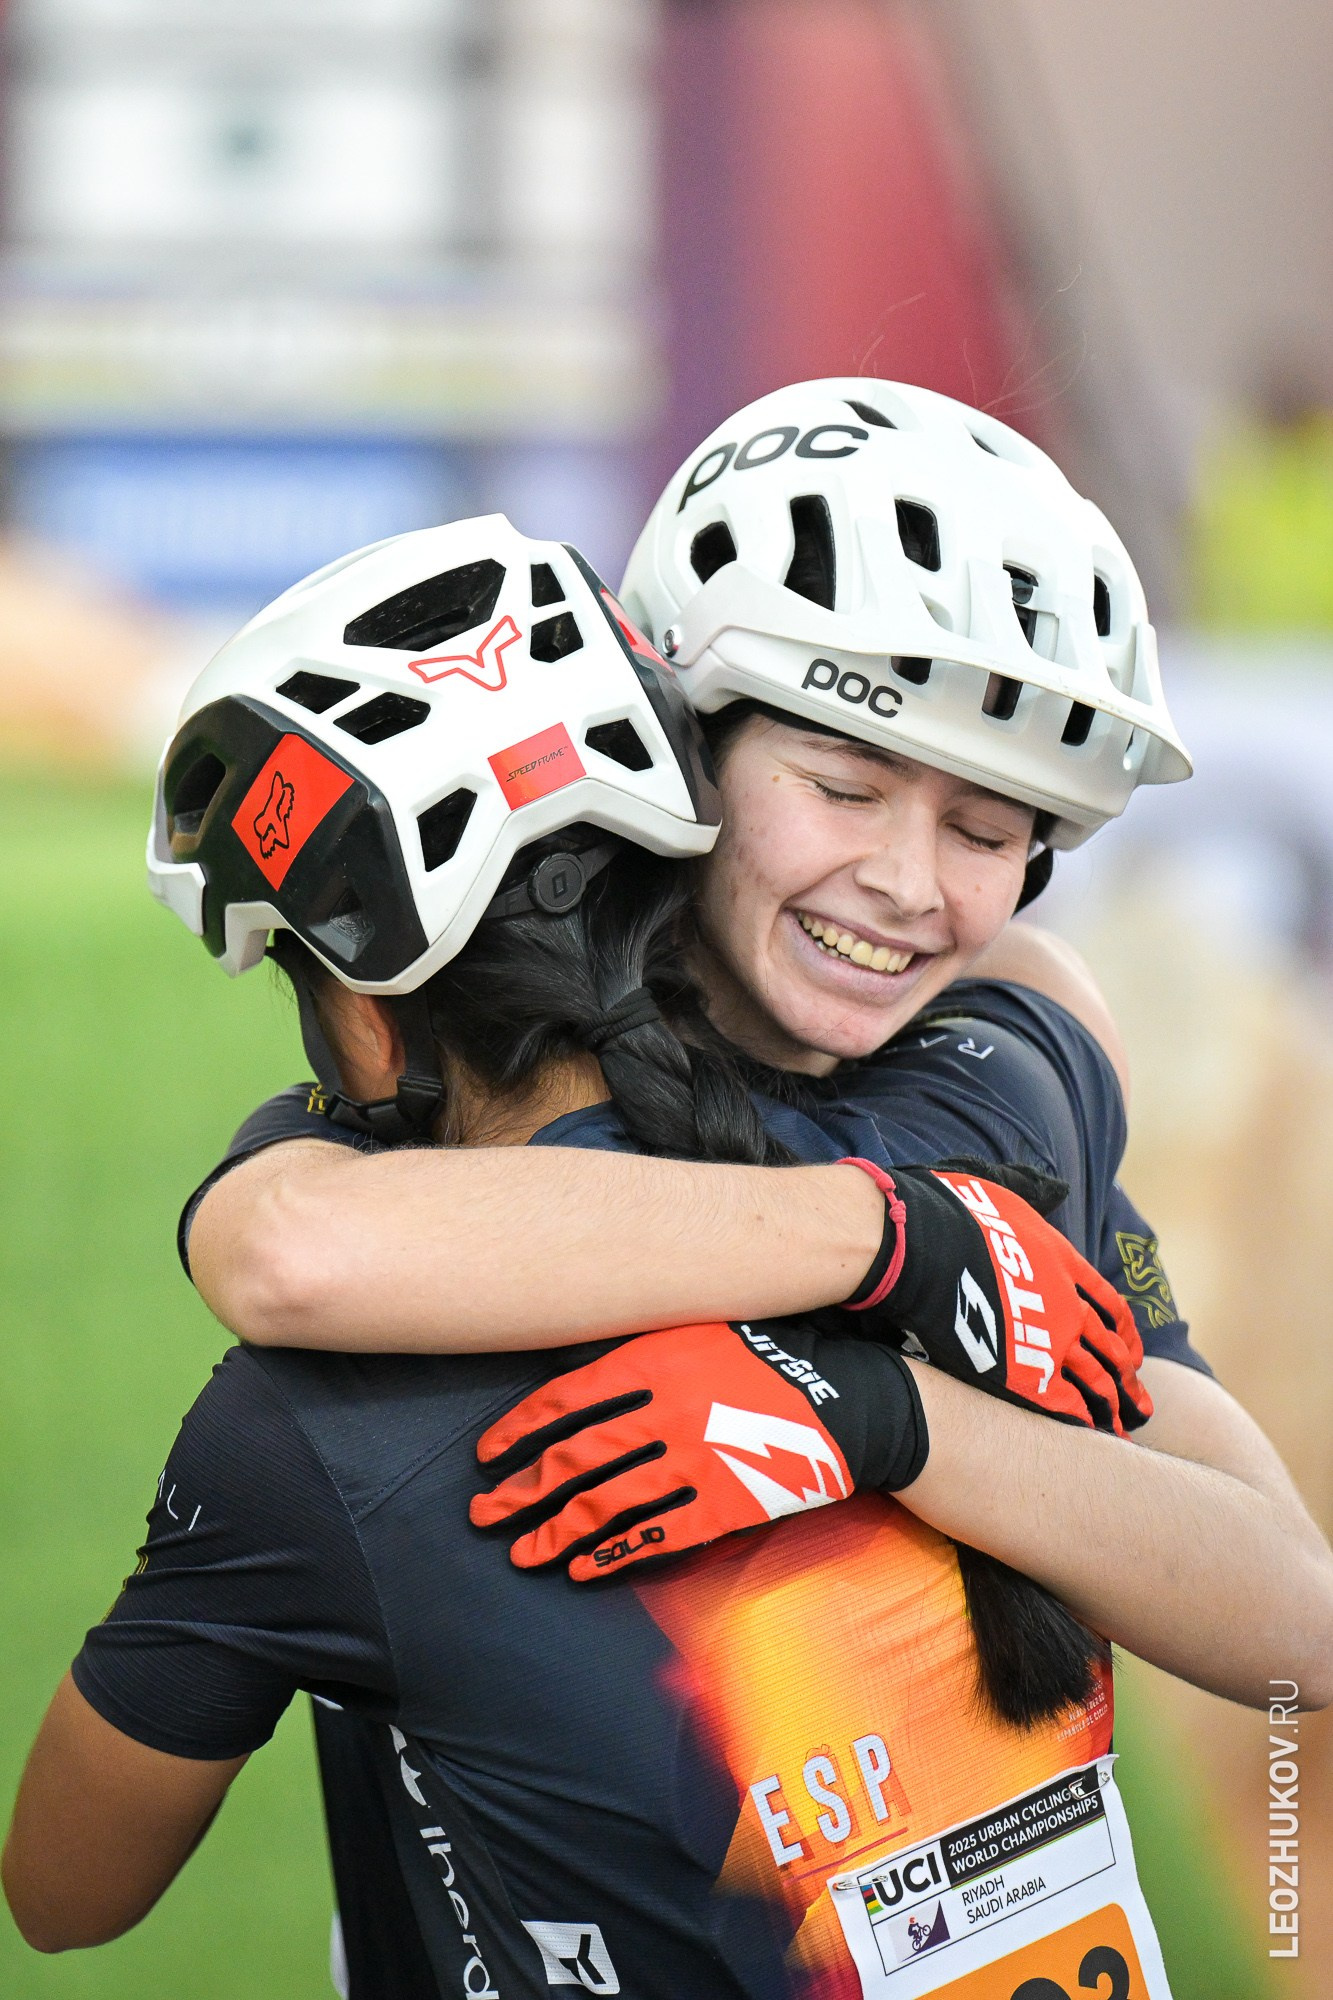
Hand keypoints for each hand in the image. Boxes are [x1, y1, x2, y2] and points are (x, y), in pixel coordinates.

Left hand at [469, 1318, 927, 1580]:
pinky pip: (656, 1535)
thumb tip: (575, 1362)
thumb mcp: (704, 1328)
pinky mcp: (724, 1503)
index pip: (567, 1400)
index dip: (520, 1431)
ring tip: (521, 1552)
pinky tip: (582, 1568)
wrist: (850, 1400)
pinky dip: (612, 1554)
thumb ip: (643, 1346)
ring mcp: (695, 1462)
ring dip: (554, 1532)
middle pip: (575, 1458)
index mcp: (657, 1361)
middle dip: (521, 1490)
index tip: (488, 1454)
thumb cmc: (773, 1354)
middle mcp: (667, 1412)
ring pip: (606, 1503)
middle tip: (483, 1512)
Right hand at [841, 1158, 1151, 1434]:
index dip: (1121, 1331)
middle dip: (1127, 1378)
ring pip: (1096, 1381)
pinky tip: (1088, 1436)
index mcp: (1060, 1261)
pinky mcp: (1020, 1369)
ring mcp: (1046, 1337)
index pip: (1106, 1303)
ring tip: (1123, 1431)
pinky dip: (1079, 1421)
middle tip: (1141, 1404)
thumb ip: (1029, 1189)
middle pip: (1110, 1348)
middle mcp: (1065, 1302)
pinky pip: (1062, 1403)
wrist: (918, 1243)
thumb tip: (1055, 1185)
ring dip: (1112, 1408)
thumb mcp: (997, 1188)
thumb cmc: (945, 1212)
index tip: (1131, 1351)